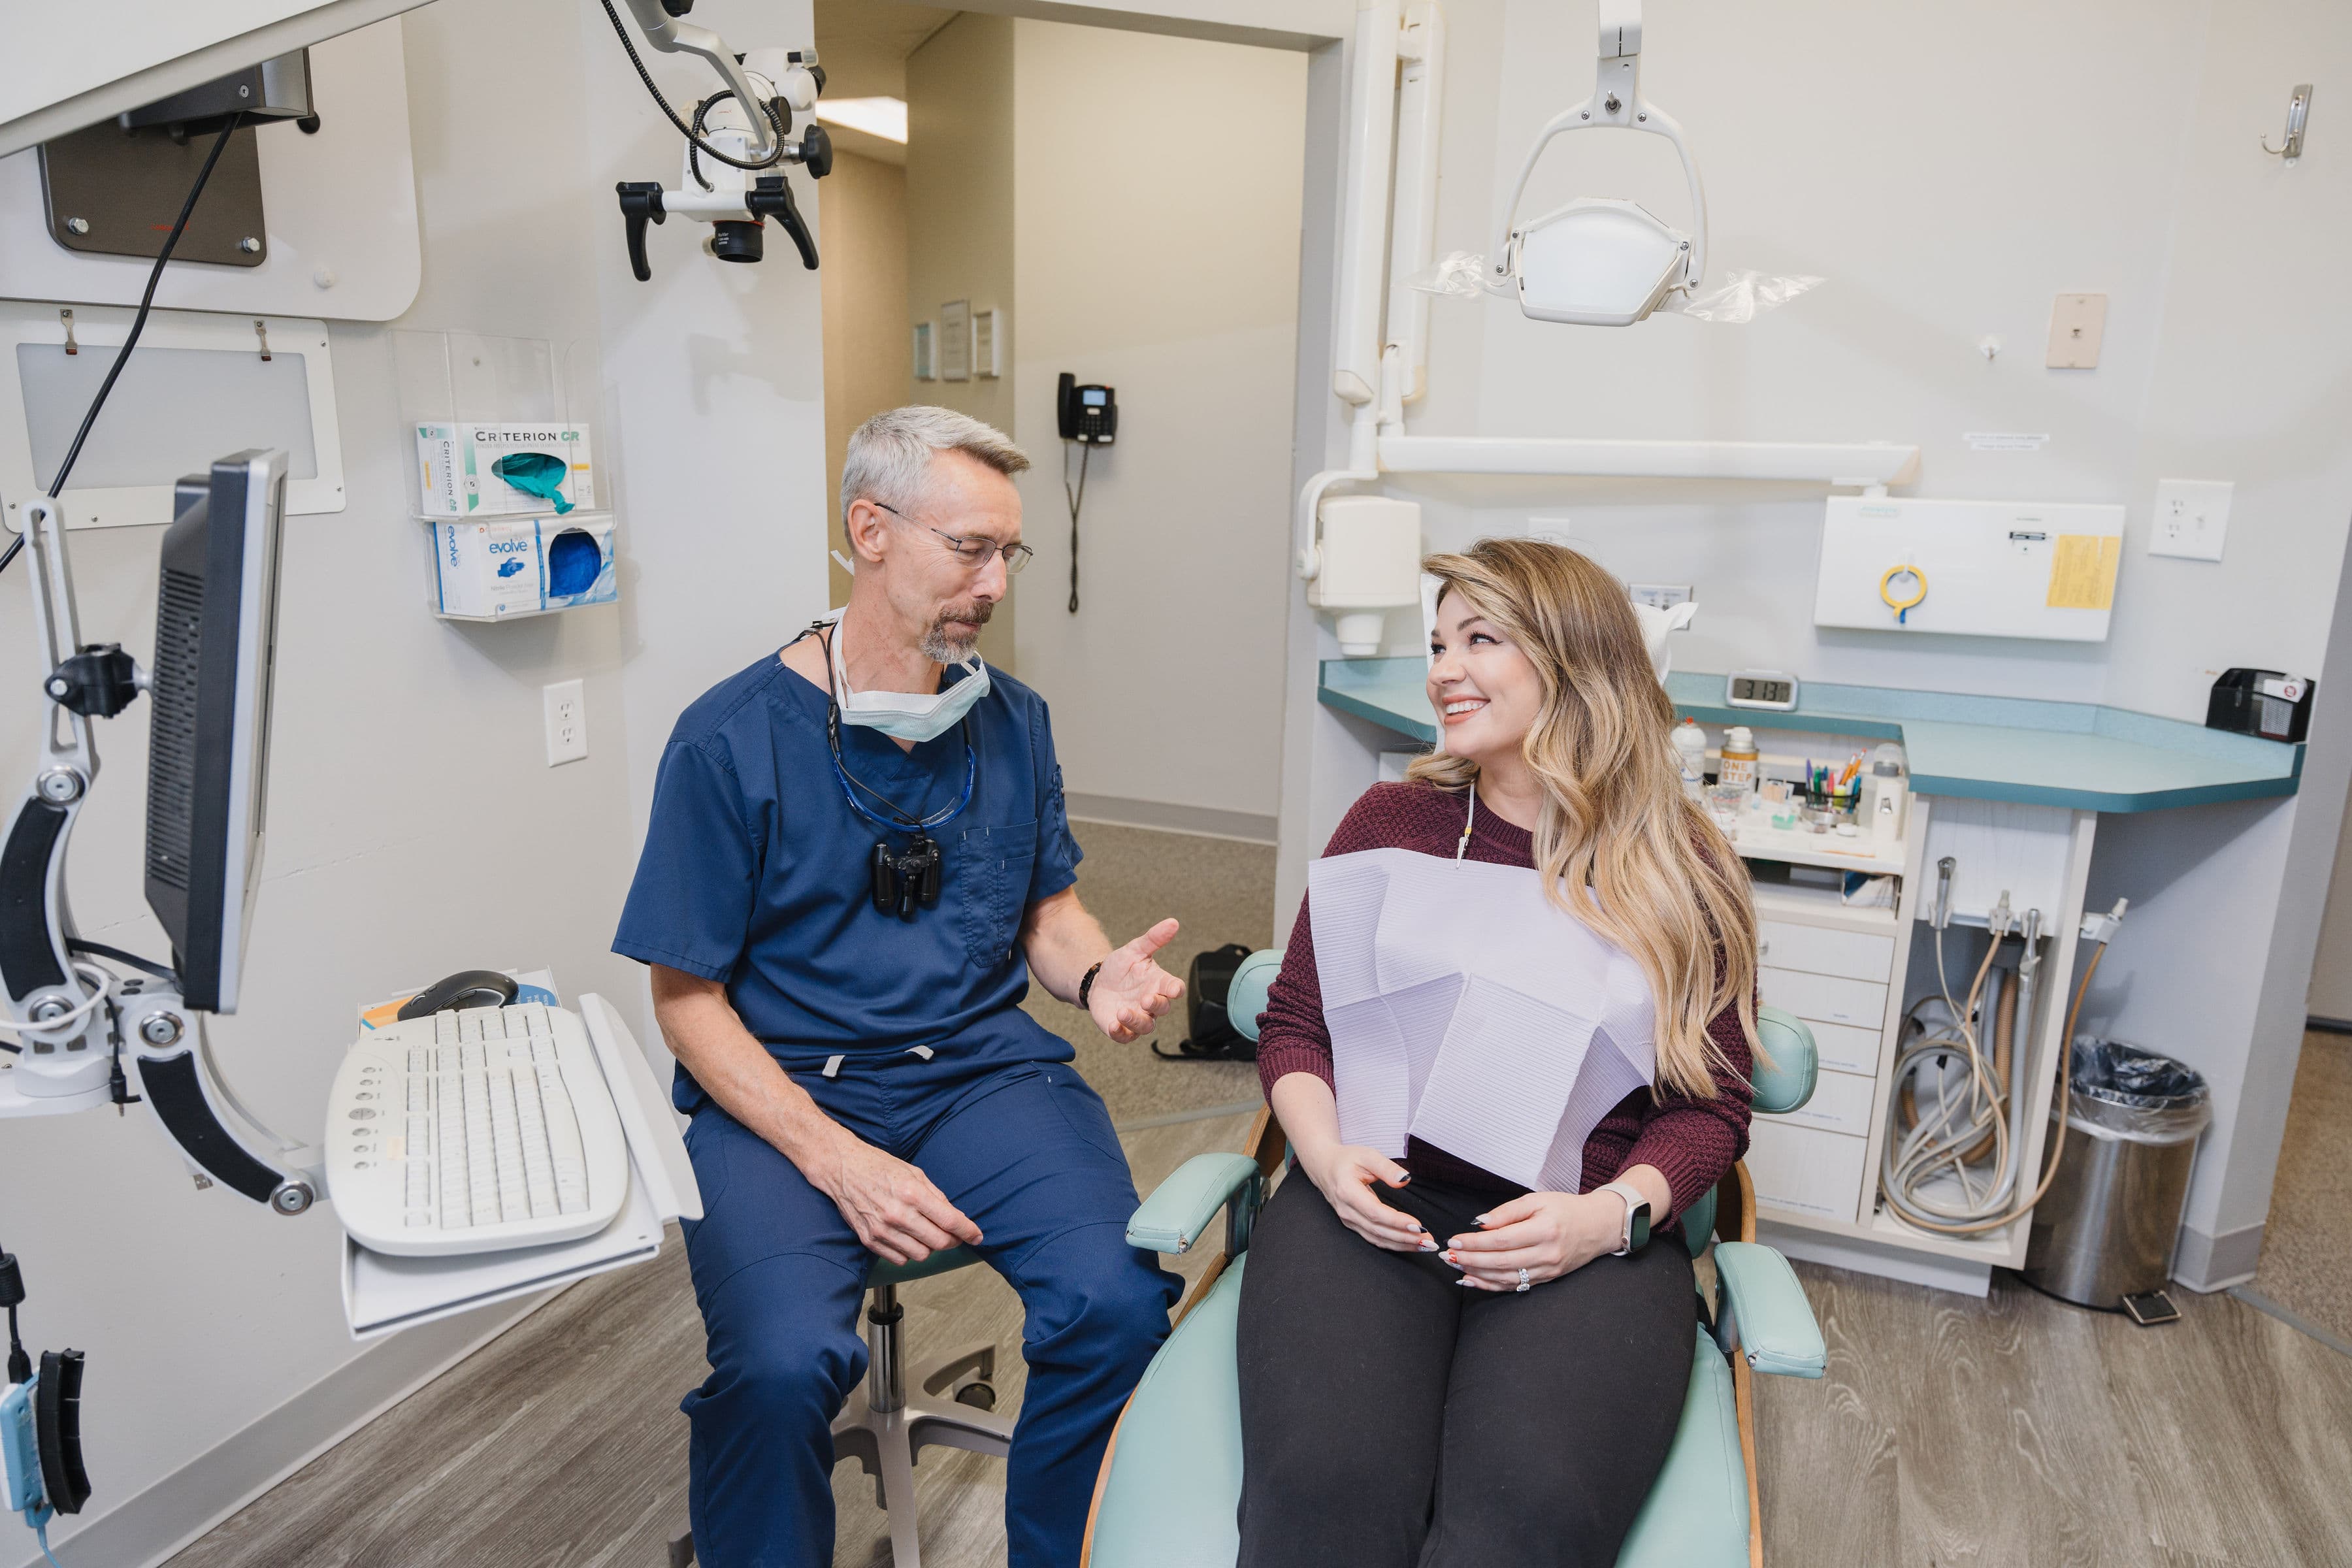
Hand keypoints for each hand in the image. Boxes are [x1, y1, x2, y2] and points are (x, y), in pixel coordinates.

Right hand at [807, 1129, 982, 1265]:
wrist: (842, 1168)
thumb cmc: (878, 1166)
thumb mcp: (914, 1173)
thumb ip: (936, 1197)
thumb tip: (955, 1218)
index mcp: (912, 1193)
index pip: (950, 1222)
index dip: (969, 1232)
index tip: (977, 1236)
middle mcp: (898, 1214)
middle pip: (939, 1243)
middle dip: (952, 1241)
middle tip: (952, 1234)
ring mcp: (882, 1230)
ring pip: (921, 1255)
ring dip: (929, 1247)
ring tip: (925, 1232)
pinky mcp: (869, 1240)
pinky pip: (899, 1259)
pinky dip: (909, 1252)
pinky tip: (907, 1237)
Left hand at [1088, 918, 1185, 1042]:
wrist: (1098, 981)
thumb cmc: (1121, 967)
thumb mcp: (1135, 949)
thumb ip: (1154, 938)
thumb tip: (1173, 922)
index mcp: (1158, 983)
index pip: (1174, 988)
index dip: (1175, 989)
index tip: (1174, 989)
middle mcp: (1151, 1003)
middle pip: (1162, 1008)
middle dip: (1156, 1005)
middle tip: (1146, 999)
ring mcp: (1138, 1017)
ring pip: (1145, 1026)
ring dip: (1136, 1020)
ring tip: (1122, 1011)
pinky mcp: (1122, 1028)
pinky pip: (1126, 1036)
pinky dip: (1121, 1032)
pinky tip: (1113, 1024)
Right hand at [1298, 1140, 1430, 1253]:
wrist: (1324, 1167)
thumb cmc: (1346, 1160)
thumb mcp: (1367, 1155)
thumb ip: (1386, 1168)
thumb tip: (1405, 1180)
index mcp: (1348, 1192)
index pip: (1375, 1212)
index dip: (1397, 1221)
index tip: (1418, 1225)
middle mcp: (1347, 1211)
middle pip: (1378, 1230)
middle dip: (1405, 1238)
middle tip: (1429, 1241)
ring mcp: (1348, 1220)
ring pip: (1377, 1239)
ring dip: (1402, 1244)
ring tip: (1424, 1245)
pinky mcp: (1353, 1225)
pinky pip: (1374, 1238)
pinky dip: (1393, 1243)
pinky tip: (1409, 1243)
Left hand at [1443, 1189, 1622, 1289]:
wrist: (1598, 1227)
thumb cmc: (1565, 1209)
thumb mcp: (1537, 1200)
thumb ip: (1507, 1212)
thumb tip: (1479, 1223)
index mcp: (1544, 1229)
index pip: (1501, 1240)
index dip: (1475, 1242)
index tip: (1454, 1240)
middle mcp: (1547, 1253)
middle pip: (1500, 1261)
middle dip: (1470, 1259)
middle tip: (1447, 1256)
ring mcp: (1548, 1270)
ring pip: (1506, 1277)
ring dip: (1477, 1274)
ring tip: (1456, 1267)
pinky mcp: (1548, 1279)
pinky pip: (1515, 1285)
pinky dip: (1491, 1285)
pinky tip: (1473, 1280)